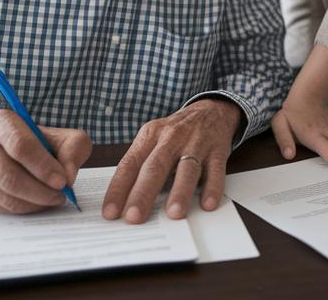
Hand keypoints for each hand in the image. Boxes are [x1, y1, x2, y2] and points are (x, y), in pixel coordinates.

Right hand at [0, 110, 91, 213]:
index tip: (63, 181)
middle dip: (41, 192)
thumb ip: (72, 149)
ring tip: (51, 199)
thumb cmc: (33, 141)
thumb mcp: (57, 135)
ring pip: (6, 197)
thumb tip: (68, 178)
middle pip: (10, 177)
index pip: (20, 146)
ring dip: (34, 204)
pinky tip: (34, 202)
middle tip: (61, 196)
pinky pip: (0, 209)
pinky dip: (23, 209)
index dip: (43, 167)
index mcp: (2, 122)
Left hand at [102, 99, 240, 223]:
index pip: (129, 164)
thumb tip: (122, 201)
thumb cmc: (176, 133)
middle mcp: (171, 138)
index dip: (118, 188)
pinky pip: (216, 170)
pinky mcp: (218, 150)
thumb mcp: (153, 139)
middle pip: (155, 167)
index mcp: (150, 136)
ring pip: (187, 169)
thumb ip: (140, 164)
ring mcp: (196, 143)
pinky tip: (207, 204)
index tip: (110, 212)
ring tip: (174, 214)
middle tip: (134, 217)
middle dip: (143, 194)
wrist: (210, 111)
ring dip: (180, 192)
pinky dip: (212, 188)